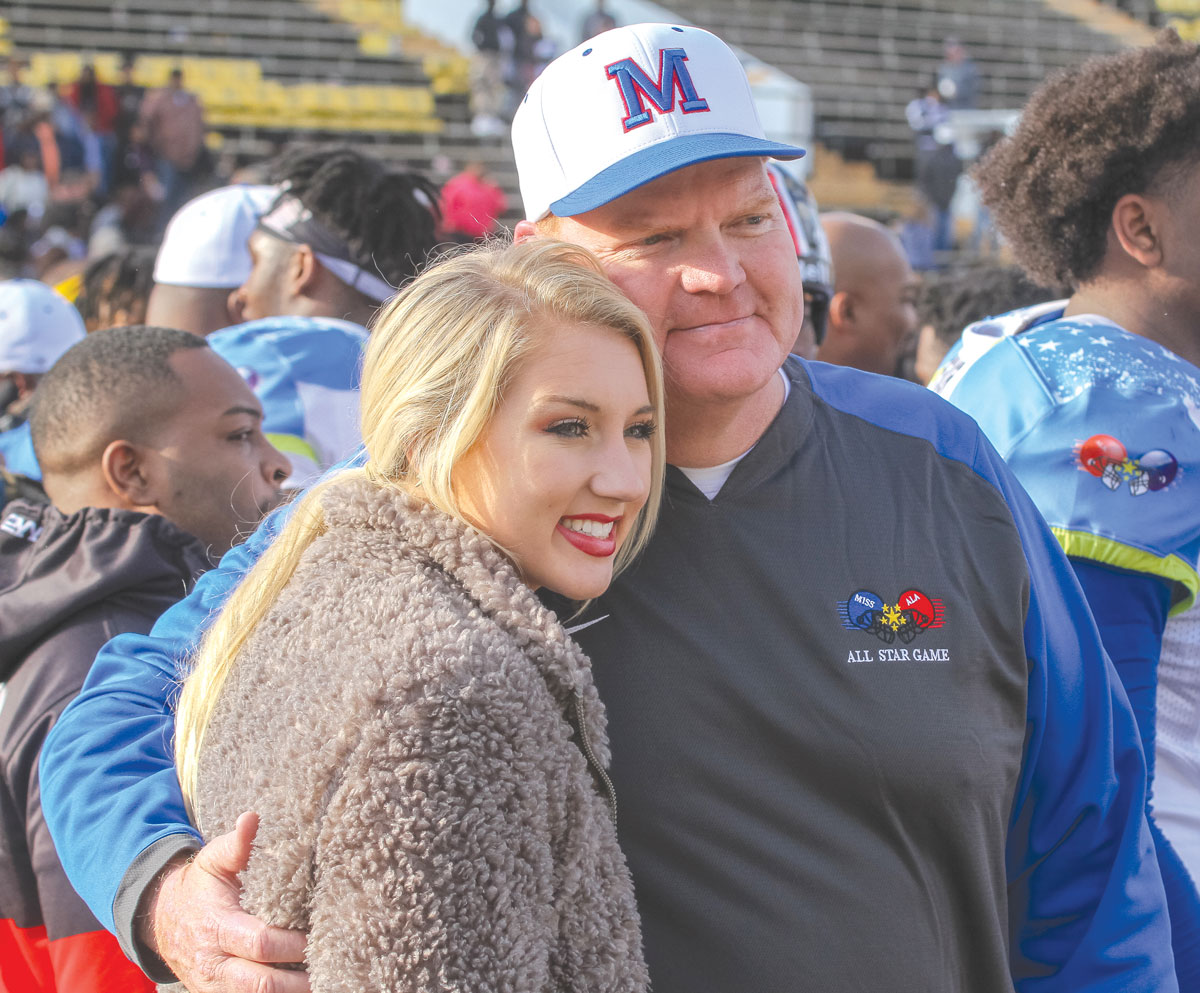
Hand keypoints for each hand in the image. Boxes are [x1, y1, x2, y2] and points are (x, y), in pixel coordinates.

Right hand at [142, 811, 309, 991]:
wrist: (162, 919)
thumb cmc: (199, 886)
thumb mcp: (213, 861)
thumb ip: (236, 844)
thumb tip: (251, 818)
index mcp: (218, 927)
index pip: (261, 943)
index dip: (292, 944)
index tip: (319, 936)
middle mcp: (214, 964)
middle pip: (261, 983)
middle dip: (297, 981)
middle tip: (331, 966)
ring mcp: (214, 986)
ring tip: (322, 982)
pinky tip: (300, 987)